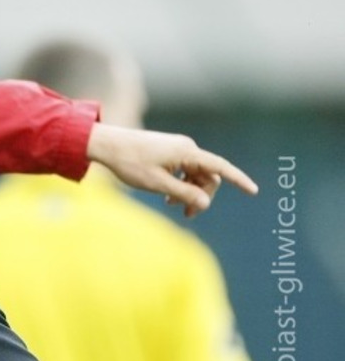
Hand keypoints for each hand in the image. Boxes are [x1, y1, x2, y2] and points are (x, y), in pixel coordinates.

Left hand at [86, 124, 258, 216]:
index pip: (220, 167)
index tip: (254, 191)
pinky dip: (179, 184)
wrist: (106, 144)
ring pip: (194, 174)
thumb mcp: (157, 184)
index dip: (238, 180)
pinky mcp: (168, 150)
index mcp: (187, 152)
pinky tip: (167, 196)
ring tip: (171, 206)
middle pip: (207, 175)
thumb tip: (206, 202)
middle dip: (201, 195)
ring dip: (189, 192)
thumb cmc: (130, 163)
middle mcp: (186, 146)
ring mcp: (177, 147)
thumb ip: (183, 194)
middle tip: (187, 216)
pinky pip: (183, 169)